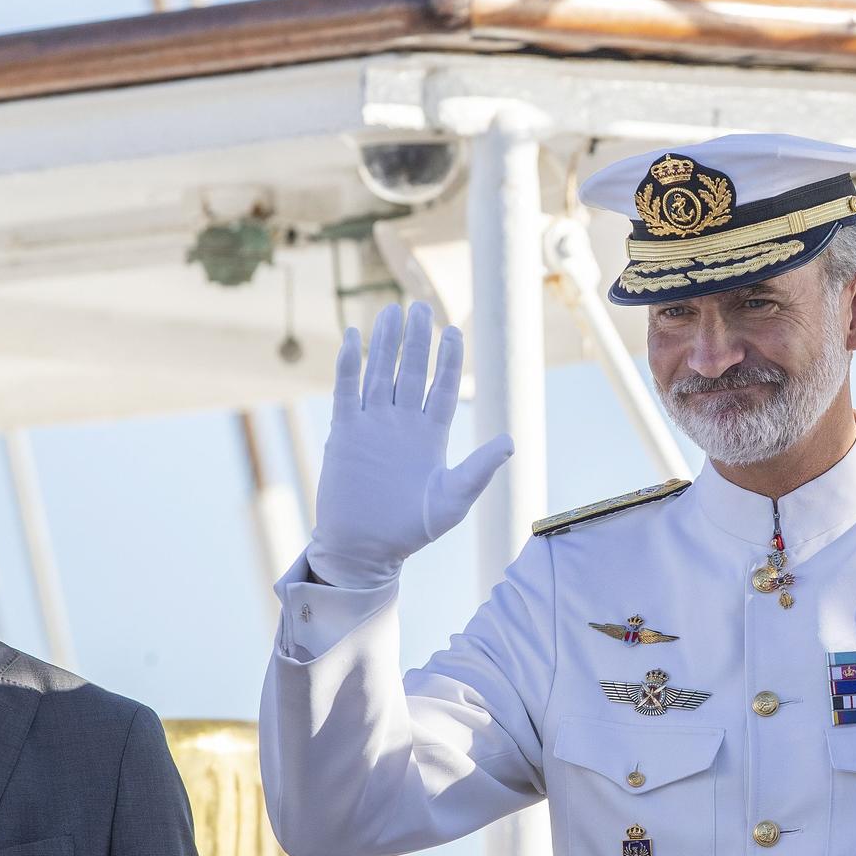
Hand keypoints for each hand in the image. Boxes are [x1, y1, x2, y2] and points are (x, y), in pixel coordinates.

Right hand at [305, 303, 512, 588]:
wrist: (365, 549)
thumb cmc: (411, 530)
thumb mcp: (452, 500)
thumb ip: (479, 470)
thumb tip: (511, 442)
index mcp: (430, 436)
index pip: (441, 387)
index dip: (447, 359)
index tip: (454, 331)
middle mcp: (401, 424)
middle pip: (410, 372)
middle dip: (417, 340)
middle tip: (421, 306)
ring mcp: (372, 425)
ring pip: (379, 374)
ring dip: (384, 344)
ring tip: (391, 311)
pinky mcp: (344, 433)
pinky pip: (346, 391)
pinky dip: (348, 365)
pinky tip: (351, 337)